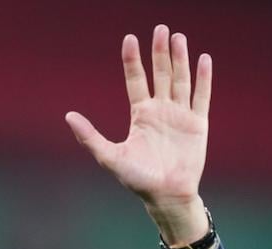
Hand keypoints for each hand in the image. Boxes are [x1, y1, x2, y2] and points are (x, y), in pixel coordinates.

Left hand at [66, 26, 211, 243]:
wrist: (166, 196)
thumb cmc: (137, 179)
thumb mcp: (110, 156)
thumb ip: (90, 137)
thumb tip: (68, 116)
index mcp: (141, 115)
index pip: (135, 79)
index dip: (133, 60)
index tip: (130, 38)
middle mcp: (161, 110)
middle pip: (160, 73)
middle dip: (160, 52)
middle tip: (160, 29)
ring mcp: (180, 115)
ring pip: (180, 80)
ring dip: (180, 59)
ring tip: (178, 37)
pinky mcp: (198, 124)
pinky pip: (201, 96)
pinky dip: (203, 78)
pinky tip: (203, 59)